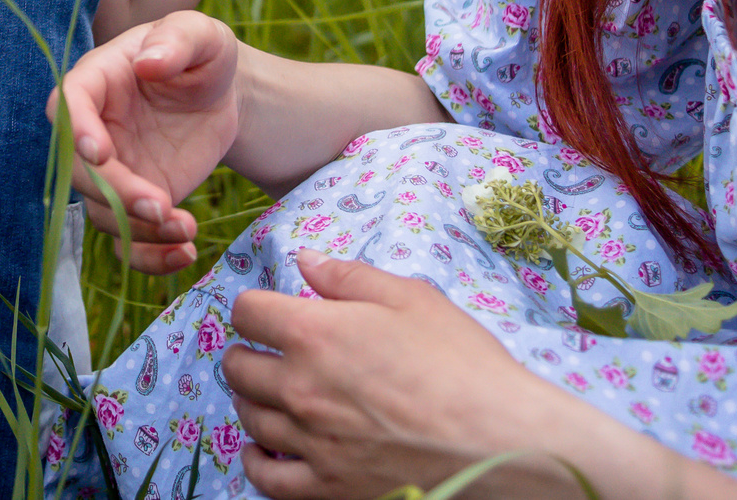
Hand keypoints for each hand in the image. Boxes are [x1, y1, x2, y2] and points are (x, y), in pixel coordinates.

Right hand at [51, 11, 242, 271]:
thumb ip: (177, 39)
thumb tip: (149, 62)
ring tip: (185, 229)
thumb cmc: (203, 56)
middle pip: (82, 170)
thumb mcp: (201, 36)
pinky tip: (185, 254)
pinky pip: (128, 240)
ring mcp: (112, 171)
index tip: (99, 152)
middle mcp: (94, 129)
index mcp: (98, 80)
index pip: (68, 104)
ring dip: (138, 230)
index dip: (75, 130)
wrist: (220, 97)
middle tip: (162, 206)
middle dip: (116, 193)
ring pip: (102, 212)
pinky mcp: (134, 201)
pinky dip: (150, 257)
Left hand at [222, 251, 598, 498]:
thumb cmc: (460, 362)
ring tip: (273, 395)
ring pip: (248, 418)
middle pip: (238, 367)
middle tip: (269, 353)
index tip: (269, 313)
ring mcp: (310, 442)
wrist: (499, 439)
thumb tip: (306, 260)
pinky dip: (258, 461)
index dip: (256, 307)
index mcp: (314, 333)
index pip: (247, 312)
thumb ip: (348, 277)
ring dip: (254, 401)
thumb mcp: (410, 298)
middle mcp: (300, 388)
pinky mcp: (328, 488)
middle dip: (249, 353)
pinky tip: (266, 450)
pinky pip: (266, 478)